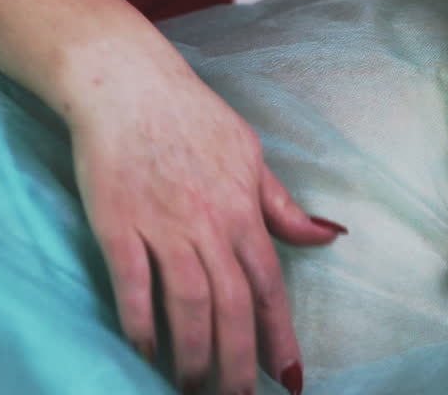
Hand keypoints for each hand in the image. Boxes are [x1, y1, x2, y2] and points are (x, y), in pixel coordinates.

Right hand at [68, 54, 343, 394]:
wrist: (128, 83)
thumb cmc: (192, 117)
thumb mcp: (251, 155)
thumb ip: (282, 206)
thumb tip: (328, 236)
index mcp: (244, 210)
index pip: (271, 285)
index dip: (281, 335)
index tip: (290, 377)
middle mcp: (210, 224)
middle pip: (232, 306)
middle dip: (239, 362)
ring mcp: (163, 226)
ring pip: (187, 304)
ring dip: (193, 353)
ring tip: (191, 388)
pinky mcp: (118, 225)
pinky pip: (134, 285)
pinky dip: (140, 323)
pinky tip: (144, 353)